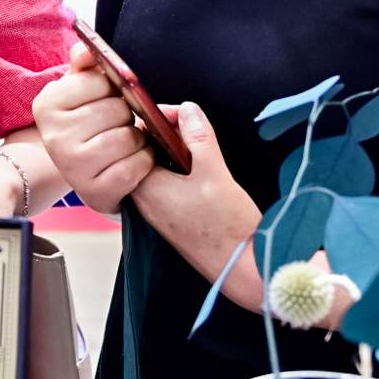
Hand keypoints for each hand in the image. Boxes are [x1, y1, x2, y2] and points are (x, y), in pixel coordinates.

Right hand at [32, 43, 151, 208]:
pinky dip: (144, 163)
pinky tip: (133, 161)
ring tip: (127, 142)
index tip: (105, 98)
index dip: (113, 88)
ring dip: (139, 140)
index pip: (101, 81)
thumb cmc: (86, 123)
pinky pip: (135, 168)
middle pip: (118, 111)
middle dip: (128, 115)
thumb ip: (84, 65)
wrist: (82, 170)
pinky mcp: (94, 193)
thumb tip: (86, 49)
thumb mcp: (78, 91)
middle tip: (119, 124)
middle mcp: (54, 137)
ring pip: (129, 139)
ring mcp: (72, 167)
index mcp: (46, 105)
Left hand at [129, 103, 274, 313]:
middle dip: (168, 134)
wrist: (241, 268)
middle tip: (193, 126)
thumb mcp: (215, 173)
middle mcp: (144, 200)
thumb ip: (199, 138)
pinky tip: (201, 167)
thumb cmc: (227, 227)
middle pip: (145, 152)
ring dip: (177, 151)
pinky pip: (166, 183)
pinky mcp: (170, 217)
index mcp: (146, 187)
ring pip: (157, 167)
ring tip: (200, 145)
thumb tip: (187, 109)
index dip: (158, 120)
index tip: (182, 114)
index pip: (137, 141)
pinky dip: (180, 170)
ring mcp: (156, 210)